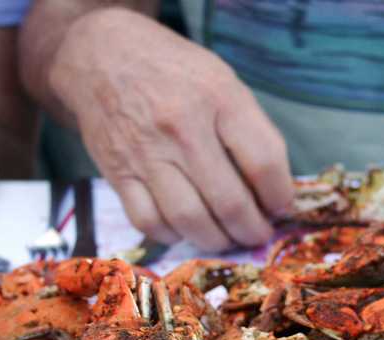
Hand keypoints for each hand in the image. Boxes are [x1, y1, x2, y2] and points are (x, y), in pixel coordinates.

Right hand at [49, 8, 293, 250]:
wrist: (102, 54)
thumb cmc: (175, 71)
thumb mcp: (225, 83)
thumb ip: (252, 132)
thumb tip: (275, 191)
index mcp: (219, 99)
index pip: (264, 162)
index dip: (280, 196)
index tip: (282, 207)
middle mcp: (182, 128)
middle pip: (229, 202)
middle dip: (252, 230)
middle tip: (259, 234)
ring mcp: (146, 153)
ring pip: (190, 220)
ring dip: (217, 241)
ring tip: (229, 238)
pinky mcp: (116, 172)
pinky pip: (149, 222)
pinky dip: (174, 235)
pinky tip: (187, 229)